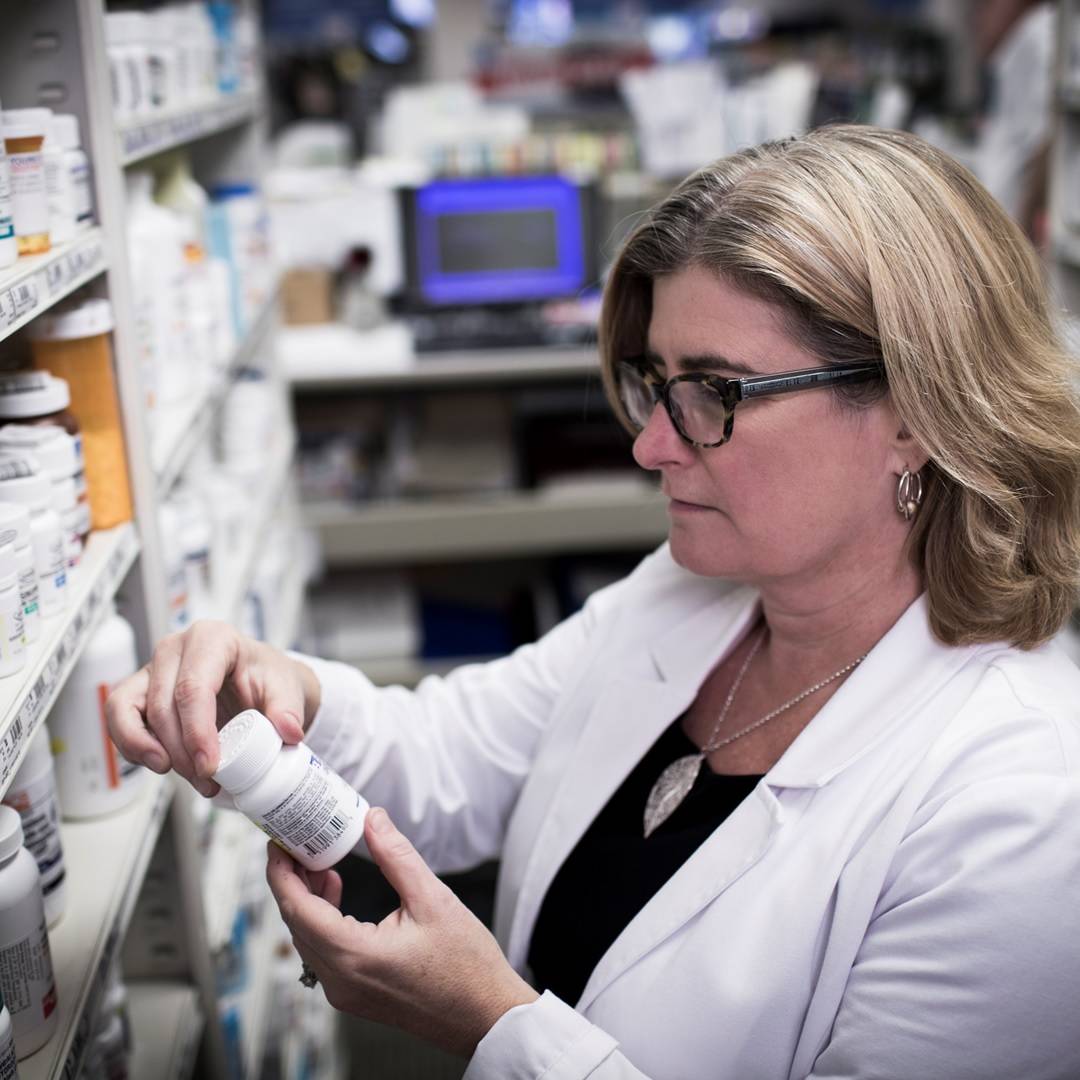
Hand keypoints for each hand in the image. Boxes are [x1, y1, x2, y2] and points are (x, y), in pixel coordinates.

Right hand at [106, 620, 321, 796]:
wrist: (259, 684)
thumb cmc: (268, 678)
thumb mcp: (286, 688)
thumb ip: (289, 709)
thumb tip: (288, 731)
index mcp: (212, 638)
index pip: (193, 687)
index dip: (197, 731)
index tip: (210, 764)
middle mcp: (175, 648)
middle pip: (162, 703)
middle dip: (180, 749)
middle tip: (207, 778)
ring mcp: (152, 669)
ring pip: (126, 708)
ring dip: (146, 748)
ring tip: (176, 773)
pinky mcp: (139, 692)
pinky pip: (119, 719)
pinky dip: (131, 745)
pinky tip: (158, 764)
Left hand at [267, 807, 538, 1057]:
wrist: (485, 1014)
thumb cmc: (466, 966)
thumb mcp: (434, 899)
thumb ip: (396, 856)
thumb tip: (372, 820)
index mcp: (355, 956)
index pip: (298, 909)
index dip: (282, 872)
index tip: (278, 841)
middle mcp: (341, 980)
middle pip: (297, 923)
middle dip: (292, 879)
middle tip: (298, 841)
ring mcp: (346, 992)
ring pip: (307, 938)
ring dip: (307, 899)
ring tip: (320, 861)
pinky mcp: (355, 994)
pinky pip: (323, 952)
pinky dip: (322, 919)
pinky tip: (337, 893)